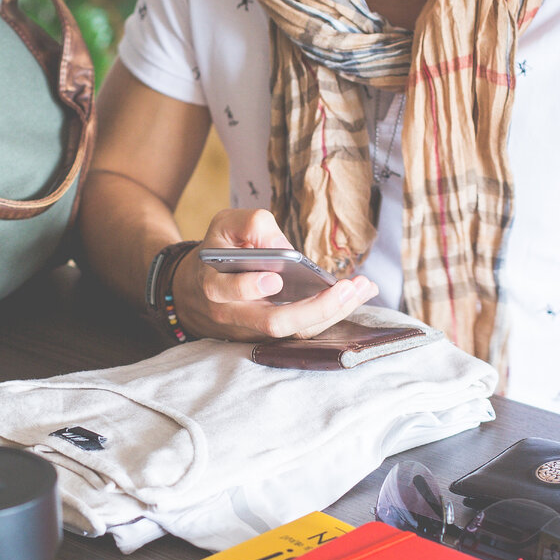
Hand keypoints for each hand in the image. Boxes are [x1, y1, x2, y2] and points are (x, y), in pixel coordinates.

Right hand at [173, 208, 378, 340]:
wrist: (196, 291)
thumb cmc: (218, 253)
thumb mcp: (223, 226)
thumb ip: (249, 224)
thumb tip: (283, 245)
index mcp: (216, 286)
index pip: (230, 293)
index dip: (250, 288)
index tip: (275, 278)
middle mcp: (236, 315)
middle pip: (275, 323)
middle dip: (314, 309)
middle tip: (345, 288)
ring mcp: (257, 330)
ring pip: (297, 331)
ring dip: (334, 312)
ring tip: (363, 287)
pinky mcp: (275, 335)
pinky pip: (307, 328)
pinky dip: (335, 312)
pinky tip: (358, 292)